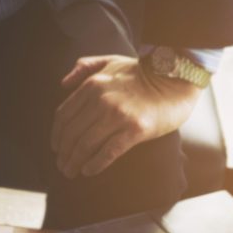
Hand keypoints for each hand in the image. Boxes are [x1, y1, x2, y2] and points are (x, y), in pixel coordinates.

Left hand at [51, 55, 199, 178]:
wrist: (177, 77)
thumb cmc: (142, 72)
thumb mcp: (110, 61)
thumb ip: (84, 67)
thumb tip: (63, 84)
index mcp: (92, 85)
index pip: (63, 115)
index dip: (56, 135)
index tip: (55, 147)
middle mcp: (101, 100)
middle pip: (72, 133)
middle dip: (63, 153)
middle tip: (61, 164)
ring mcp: (118, 115)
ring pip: (86, 145)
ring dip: (74, 161)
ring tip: (70, 171)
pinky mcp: (135, 129)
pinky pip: (108, 152)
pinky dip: (95, 164)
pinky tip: (88, 171)